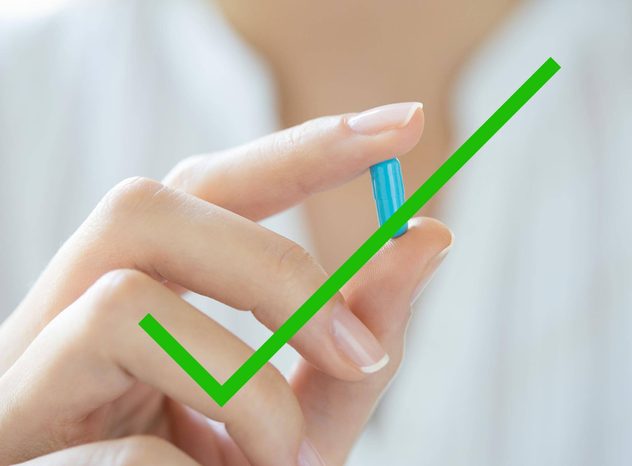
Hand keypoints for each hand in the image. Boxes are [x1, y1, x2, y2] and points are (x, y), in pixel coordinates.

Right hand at [0, 103, 452, 464]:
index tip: (403, 125)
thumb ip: (355, 334)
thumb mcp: (297, 413)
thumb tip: (428, 236)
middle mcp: (66, 311)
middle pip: (146, 205)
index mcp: (136, 293)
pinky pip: (112, 428)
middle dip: (277, 267)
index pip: (208, 189)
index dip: (302, 149)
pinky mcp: (10, 431)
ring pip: (121, 299)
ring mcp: (26, 371)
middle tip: (361, 351)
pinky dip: (196, 459)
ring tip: (283, 456)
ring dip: (239, 381)